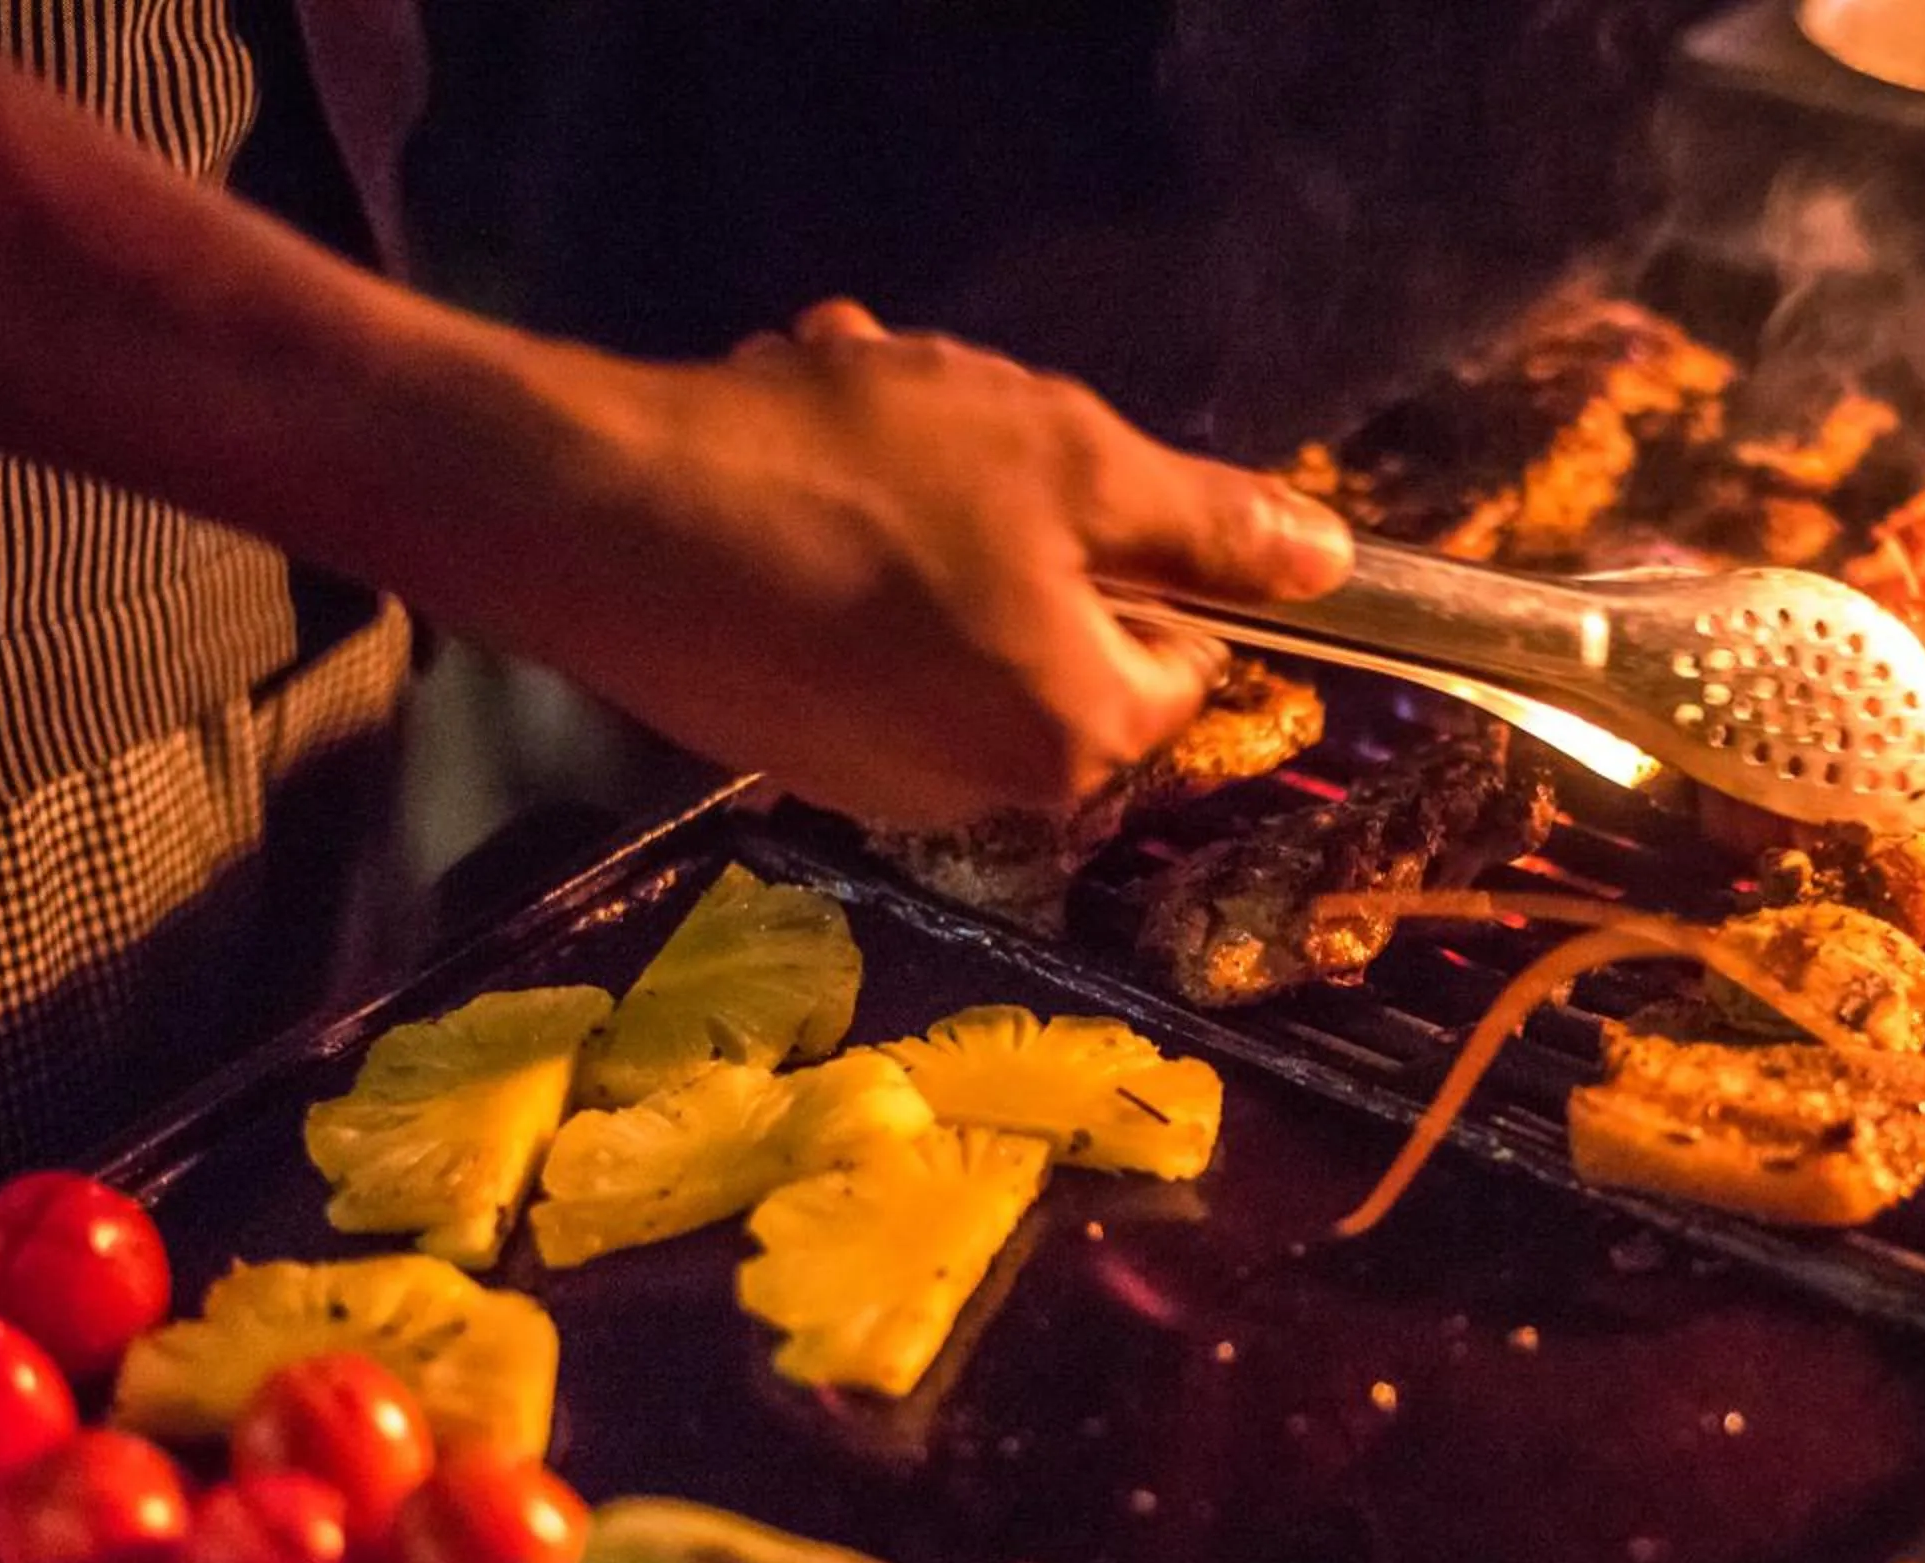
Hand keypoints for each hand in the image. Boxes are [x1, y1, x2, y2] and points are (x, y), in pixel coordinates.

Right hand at [535, 301, 1352, 825]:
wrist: (595, 517)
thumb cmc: (852, 480)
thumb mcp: (1066, 463)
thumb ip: (1209, 524)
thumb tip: (1329, 562)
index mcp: (1076, 739)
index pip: (1183, 653)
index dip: (1144, 546)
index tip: (1066, 463)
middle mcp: (980, 790)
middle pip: (1059, 627)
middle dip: (1012, 506)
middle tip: (937, 415)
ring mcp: (868, 773)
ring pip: (949, 608)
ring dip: (917, 499)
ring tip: (836, 410)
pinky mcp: (777, 739)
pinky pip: (855, 625)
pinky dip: (837, 540)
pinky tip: (772, 460)